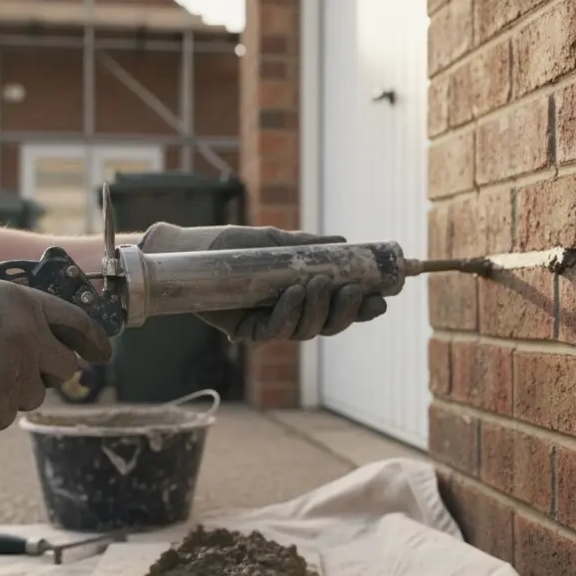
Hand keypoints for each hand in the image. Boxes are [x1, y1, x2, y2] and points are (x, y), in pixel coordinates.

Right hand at [0, 269, 112, 432]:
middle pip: (65, 369)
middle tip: (23, 371)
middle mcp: (29, 338)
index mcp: (27, 304)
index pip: (80, 325)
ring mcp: (14, 374)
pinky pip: (5, 416)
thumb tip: (28, 314)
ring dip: (14, 393)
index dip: (95, 342)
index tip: (101, 355)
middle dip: (48, 372)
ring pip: (34, 396)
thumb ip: (8, 300)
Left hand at [140, 222, 387, 341]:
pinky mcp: (247, 333)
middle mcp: (290, 314)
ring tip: (318, 284)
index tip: (382, 300)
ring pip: (306, 331)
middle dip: (346, 312)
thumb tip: (345, 245)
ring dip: (318, 310)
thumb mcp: (276, 242)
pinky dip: (288, 314)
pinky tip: (292, 295)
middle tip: (352, 290)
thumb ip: (308, 247)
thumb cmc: (233, 246)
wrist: (192, 251)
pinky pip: (275, 332)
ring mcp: (270, 325)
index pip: (340, 308)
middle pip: (329, 326)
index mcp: (303, 296)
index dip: (362, 309)